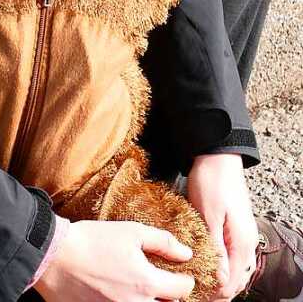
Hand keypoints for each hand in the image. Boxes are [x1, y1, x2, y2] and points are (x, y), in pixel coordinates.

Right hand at [34, 220, 195, 301]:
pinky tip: (122, 295)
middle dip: (169, 296)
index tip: (180, 274)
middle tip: (160, 284)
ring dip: (151, 301)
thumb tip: (187, 254)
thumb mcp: (131, 232)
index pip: (183, 289)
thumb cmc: (92, 241)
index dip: (185, 279)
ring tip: (139, 289)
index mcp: (147, 283)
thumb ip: (163, 242)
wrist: (56, 258)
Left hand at [187, 154, 257, 301]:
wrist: (217, 155)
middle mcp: (247, 241)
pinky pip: (234, 254)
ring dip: (223, 279)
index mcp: (242, 241)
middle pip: (238, 278)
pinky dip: (225, 265)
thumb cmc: (211, 181)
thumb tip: (220, 281)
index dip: (215, 294)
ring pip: (238, 267)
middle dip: (220, 291)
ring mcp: (244, 233)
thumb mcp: (208, 215)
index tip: (195, 295)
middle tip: (196, 294)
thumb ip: (215, 249)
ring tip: (202, 284)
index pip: (233, 282)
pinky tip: (210, 264)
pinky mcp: (236, 226)